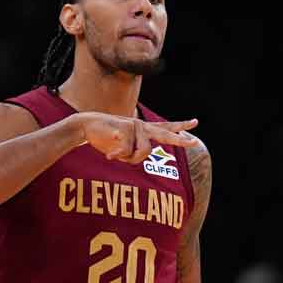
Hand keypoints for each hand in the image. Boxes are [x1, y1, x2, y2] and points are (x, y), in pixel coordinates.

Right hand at [76, 113, 198, 162]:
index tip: (195, 123)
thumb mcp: (124, 149)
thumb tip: (143, 156)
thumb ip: (136, 152)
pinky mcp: (125, 128)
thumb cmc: (107, 139)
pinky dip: (116, 156)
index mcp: (144, 129)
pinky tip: (108, 154)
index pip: (166, 127)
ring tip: (116, 154)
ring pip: (143, 152)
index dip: (180, 127)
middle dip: (180, 140)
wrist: (87, 126)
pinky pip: (125, 152)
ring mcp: (135, 126)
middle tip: (194, 142)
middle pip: (165, 135)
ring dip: (129, 159)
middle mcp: (143, 126)